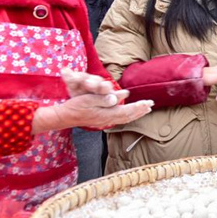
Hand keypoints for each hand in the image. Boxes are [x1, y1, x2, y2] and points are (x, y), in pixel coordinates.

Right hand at [33, 70, 153, 132]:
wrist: (65, 117)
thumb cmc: (76, 106)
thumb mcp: (89, 99)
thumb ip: (105, 98)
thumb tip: (121, 96)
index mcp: (106, 114)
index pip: (127, 111)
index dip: (139, 107)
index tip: (148, 102)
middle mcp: (108, 120)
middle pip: (129, 116)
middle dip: (140, 110)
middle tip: (151, 105)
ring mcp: (105, 121)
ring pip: (125, 119)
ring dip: (136, 113)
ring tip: (145, 109)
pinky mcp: (102, 121)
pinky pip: (120, 119)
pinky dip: (128, 115)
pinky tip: (131, 113)